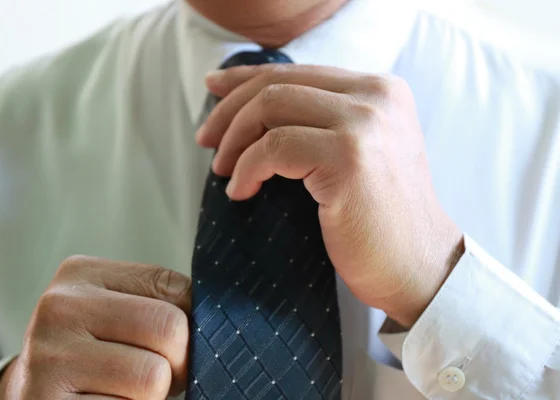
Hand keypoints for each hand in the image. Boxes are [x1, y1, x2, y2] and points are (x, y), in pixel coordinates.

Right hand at [0, 256, 190, 399]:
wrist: (33, 395)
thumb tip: (218, 318)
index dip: (191, 322)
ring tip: (124, 390)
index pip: (175, 288)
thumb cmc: (94, 352)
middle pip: (170, 329)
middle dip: (178, 361)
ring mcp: (50, 358)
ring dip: (152, 395)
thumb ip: (160, 302)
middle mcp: (59, 308)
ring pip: (154, 378)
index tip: (172, 340)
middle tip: (159, 373)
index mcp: (82, 274)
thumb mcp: (119, 311)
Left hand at [198, 65, 463, 327]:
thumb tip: (252, 107)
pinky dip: (247, 168)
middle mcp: (377, 96)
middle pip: (279, 84)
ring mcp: (365, 124)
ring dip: (235, 140)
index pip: (298, 72)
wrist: (419, 268)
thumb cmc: (380, 220)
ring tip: (225, 171)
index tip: (214, 90)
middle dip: (230, 111)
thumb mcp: (358, 153)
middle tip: (207, 140)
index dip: (247, 79)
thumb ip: (321, 122)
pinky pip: (274, 147)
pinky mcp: (349, 157)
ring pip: (271, 108)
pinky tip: (241, 191)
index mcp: (380, 90)